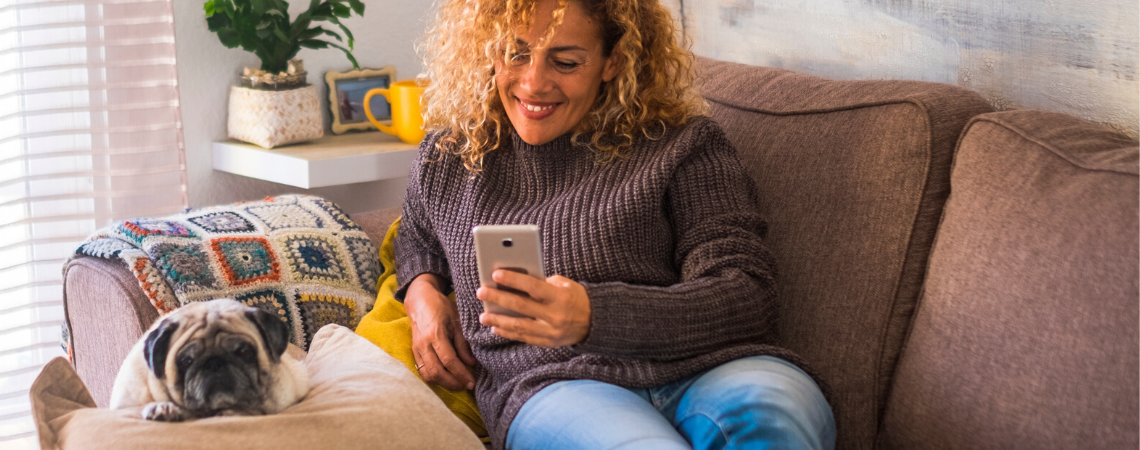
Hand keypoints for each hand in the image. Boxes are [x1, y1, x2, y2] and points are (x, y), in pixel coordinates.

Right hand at [404, 274, 476, 390]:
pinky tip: (446, 378)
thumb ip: (463, 343)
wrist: (419, 301)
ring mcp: (416, 350)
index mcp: (435, 335)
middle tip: (467, 386)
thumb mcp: (456, 321)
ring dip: (443, 383)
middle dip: (453, 383)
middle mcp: (423, 345)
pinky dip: (435, 378)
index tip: (472, 382)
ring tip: (458, 384)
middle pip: (436, 372)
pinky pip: (423, 371)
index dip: (461, 374)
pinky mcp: (414, 353)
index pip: (449, 361)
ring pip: (428, 375)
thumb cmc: (441, 308)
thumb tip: (471, 363)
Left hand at [476, 270, 590, 346]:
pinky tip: (496, 328)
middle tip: (481, 293)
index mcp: (560, 297)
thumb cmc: (575, 297)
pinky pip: (524, 338)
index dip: (514, 280)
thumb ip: (542, 283)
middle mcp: (555, 316)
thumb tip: (515, 282)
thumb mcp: (564, 284)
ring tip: (483, 316)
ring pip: (519, 326)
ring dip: (499, 321)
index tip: (495, 274)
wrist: (595, 322)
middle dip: (499, 299)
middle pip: (521, 306)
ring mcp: (551, 332)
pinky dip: (509, 333)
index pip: (533, 287)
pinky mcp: (547, 342)